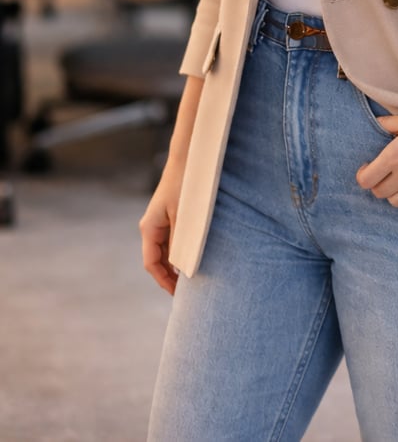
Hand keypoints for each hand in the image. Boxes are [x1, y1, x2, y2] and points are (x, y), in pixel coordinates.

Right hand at [139, 163, 183, 295]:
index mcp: (149, 228)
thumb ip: (181, 242)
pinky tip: (189, 261)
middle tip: (186, 294)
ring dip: (174, 266)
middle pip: (157, 260)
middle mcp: (151, 227)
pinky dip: (178, 253)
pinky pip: (170, 242)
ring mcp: (159, 222)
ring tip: (190, 281)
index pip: (152, 264)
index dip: (164, 281)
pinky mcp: (168, 217)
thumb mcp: (184, 217)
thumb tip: (181, 267)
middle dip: (169, 277)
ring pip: (164, 252)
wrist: (187, 160)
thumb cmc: (185, 186)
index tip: (177, 295)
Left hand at [355, 103, 397, 215]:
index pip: (366, 179)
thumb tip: (378, 122)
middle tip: (382, 175)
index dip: (362, 175)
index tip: (366, 167)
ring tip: (397, 184)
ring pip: (396, 202)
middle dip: (377, 184)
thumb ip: (391, 123)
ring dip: (392, 194)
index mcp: (393, 156)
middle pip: (379, 192)